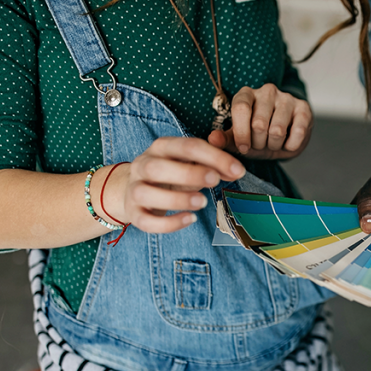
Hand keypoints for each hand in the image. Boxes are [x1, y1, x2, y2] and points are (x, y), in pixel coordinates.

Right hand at [106, 137, 244, 232]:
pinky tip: (190, 219)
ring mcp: (135, 190)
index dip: (214, 157)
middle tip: (215, 181)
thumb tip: (236, 171)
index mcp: (161, 148)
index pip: (186, 146)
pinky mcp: (134, 213)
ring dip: (177, 199)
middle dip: (189, 174)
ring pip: (146, 193)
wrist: (131, 188)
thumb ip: (213, 164)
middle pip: (158, 167)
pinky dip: (168, 223)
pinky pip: (146, 221)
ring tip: (202, 202)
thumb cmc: (170, 174)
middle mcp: (143, 166)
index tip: (238, 170)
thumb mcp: (189, 163)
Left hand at [207, 84, 312, 159]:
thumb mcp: (240, 139)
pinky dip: (290, 146)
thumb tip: (212, 139)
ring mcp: (287, 98)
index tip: (244, 148)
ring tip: (272, 144)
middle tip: (260, 144)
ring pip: (277, 130)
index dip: (242, 133)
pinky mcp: (304, 108)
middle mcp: (267, 91)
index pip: (241, 108)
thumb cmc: (258, 137)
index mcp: (246, 95)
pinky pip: (297, 133)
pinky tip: (287, 143)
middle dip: (258, 143)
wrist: (285, 139)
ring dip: (274, 145)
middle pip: (259, 123)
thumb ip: (225, 139)